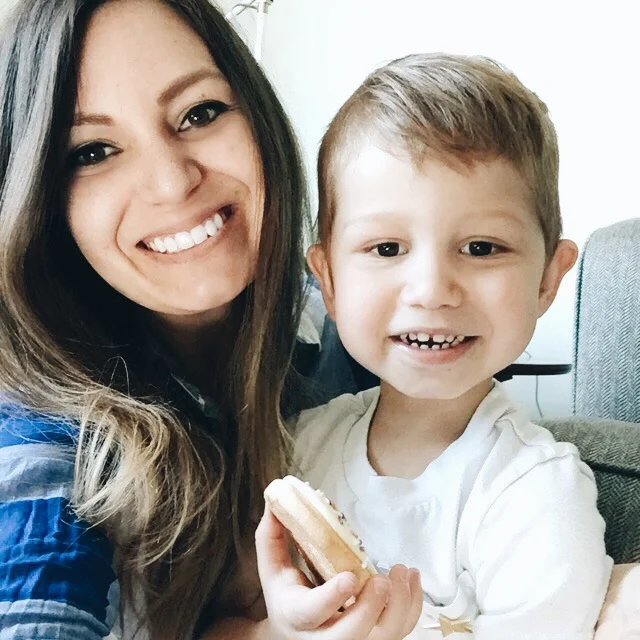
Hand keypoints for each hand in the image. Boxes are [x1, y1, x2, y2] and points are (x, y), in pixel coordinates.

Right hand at [255, 504, 422, 638]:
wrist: (294, 635)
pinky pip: (400, 631)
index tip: (349, 577)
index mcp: (296, 615)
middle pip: (351, 635)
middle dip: (370, 608)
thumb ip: (271, 535)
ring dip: (399, 606)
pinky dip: (411, 607)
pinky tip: (411, 579)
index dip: (332, 597)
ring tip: (402, 571)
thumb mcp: (272, 569)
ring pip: (382, 637)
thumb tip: (274, 496)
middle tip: (382, 579)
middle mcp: (324, 637)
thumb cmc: (286, 597)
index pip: (312, 612)